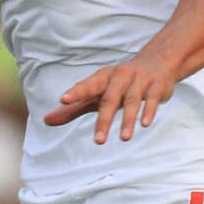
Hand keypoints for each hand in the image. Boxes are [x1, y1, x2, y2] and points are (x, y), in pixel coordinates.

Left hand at [43, 57, 175, 143]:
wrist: (156, 62)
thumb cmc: (119, 83)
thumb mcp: (96, 93)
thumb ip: (73, 108)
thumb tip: (46, 121)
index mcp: (103, 78)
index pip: (87, 85)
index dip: (76, 92)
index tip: (63, 100)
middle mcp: (120, 76)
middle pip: (109, 98)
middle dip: (104, 119)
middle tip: (98, 141)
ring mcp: (139, 81)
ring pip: (132, 100)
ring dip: (129, 119)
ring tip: (124, 138)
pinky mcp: (156, 87)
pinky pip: (152, 99)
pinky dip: (148, 110)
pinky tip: (144, 124)